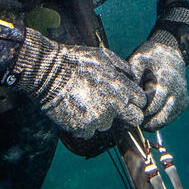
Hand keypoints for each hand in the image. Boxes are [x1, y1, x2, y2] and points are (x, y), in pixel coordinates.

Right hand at [11, 29, 146, 138]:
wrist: (48, 73)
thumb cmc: (76, 61)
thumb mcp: (104, 56)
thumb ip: (123, 68)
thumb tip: (132, 77)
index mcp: (122, 88)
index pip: (141, 103)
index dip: (134, 101)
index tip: (125, 100)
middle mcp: (114, 106)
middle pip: (134, 120)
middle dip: (127, 116)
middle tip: (112, 109)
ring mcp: (99, 119)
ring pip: (108, 125)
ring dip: (100, 118)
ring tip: (85, 103)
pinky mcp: (83, 129)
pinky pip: (89, 132)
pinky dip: (84, 125)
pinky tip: (75, 111)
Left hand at [128, 38, 187, 131]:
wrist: (171, 53)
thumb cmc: (150, 58)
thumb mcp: (138, 60)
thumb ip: (133, 76)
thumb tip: (127, 94)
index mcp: (164, 82)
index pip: (149, 106)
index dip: (137, 110)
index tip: (127, 109)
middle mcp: (176, 93)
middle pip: (156, 118)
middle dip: (142, 120)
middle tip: (129, 117)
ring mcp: (181, 100)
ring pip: (162, 122)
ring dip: (149, 123)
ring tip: (137, 116)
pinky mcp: (183, 104)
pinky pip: (168, 119)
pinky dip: (157, 120)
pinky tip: (146, 113)